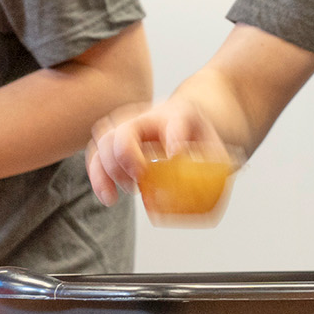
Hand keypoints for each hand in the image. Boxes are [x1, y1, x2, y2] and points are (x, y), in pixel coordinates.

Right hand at [85, 98, 231, 205]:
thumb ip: (218, 168)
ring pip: (104, 139)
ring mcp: (128, 124)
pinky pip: (95, 152)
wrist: (184, 115)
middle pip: (126, 129)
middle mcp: (149, 115)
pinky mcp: (115, 137)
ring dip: (106, 170)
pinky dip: (98, 176)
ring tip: (120, 194)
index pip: (175, 120)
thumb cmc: (198, 136)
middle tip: (139, 179)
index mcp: (179, 114)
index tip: (175, 155)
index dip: (174, 136)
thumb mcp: (216, 146)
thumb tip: (216, 199)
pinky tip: (109, 197)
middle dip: (127, 157)